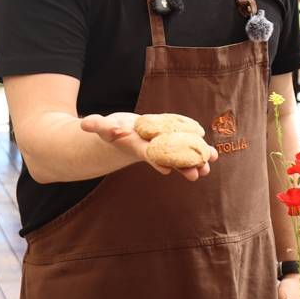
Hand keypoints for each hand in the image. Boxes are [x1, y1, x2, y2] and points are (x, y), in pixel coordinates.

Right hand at [80, 113, 214, 180]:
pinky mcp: (170, 145)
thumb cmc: (112, 130)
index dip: (155, 160)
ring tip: (208, 168)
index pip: (146, 153)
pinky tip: (214, 155)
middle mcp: (151, 150)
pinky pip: (187, 149)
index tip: (167, 169)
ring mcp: (162, 149)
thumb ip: (97, 125)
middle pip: (168, 159)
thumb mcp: (102, 126)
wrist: (122, 136)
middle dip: (182, 166)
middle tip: (196, 174)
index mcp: (135, 145)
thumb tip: (85, 124)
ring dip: (195, 162)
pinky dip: (200, 151)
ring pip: (181, 157)